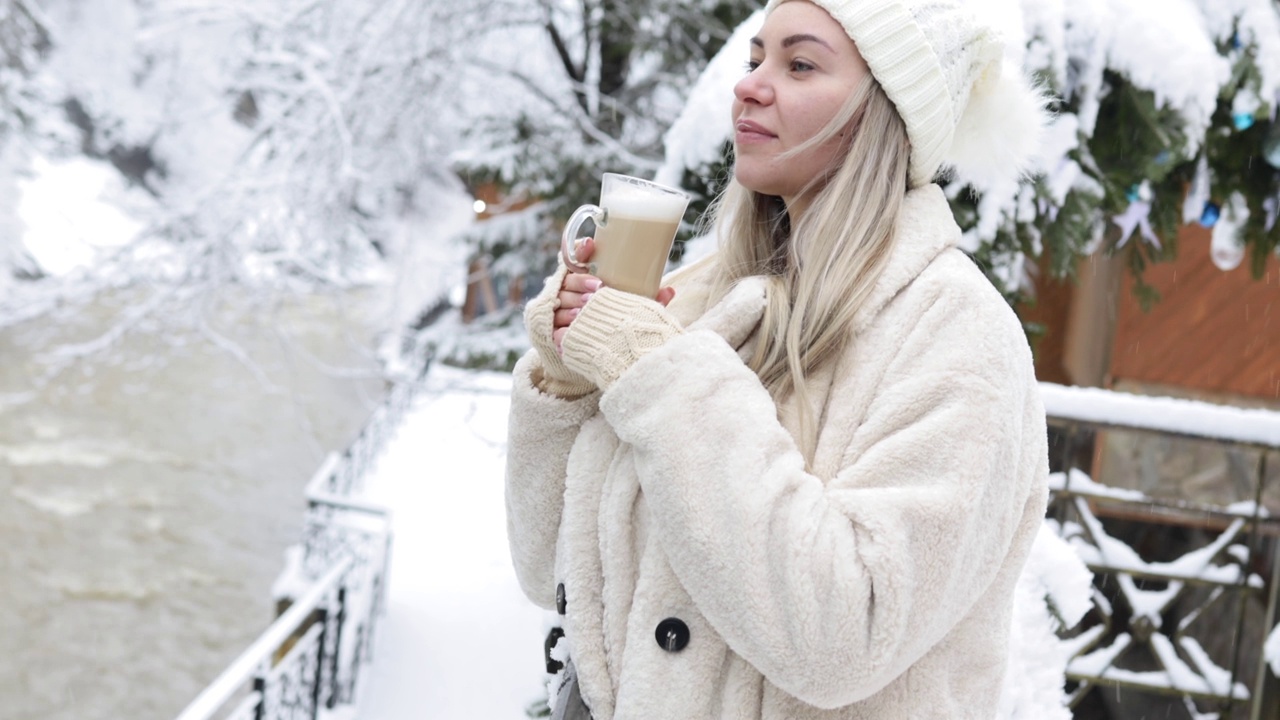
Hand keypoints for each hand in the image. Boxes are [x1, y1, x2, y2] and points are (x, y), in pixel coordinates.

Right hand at [552, 237, 675, 351]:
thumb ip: (645, 300)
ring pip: (560, 300)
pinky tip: (576, 322)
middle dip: (581, 281)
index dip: (579, 249)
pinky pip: (553, 323)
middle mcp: (566, 291)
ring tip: (589, 306)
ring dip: (574, 301)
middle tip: (599, 287)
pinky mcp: (551, 330)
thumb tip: (670, 290)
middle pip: (567, 280)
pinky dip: (563, 322)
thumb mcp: (628, 309)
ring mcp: (556, 310)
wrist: (595, 356)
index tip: (591, 244)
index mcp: (582, 279)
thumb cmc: (613, 325)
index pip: (574, 257)